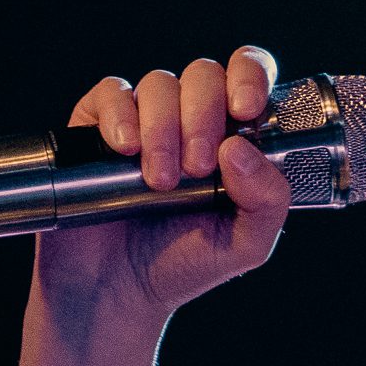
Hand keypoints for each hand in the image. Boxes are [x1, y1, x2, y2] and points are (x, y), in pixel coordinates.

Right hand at [35, 45, 292, 320]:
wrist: (117, 292)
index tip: (245, 110)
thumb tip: (241, 148)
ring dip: (163, 128)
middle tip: (197, 169)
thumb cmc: (184, 263)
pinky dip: (121, 115)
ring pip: (160, 84)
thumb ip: (267, 201)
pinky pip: (111, 94)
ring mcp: (144, 120)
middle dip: (204, 116)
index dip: (249, 75)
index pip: (249, 74)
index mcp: (235, 135)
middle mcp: (191, 119)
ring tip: (160, 182)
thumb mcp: (246, 244)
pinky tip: (125, 149)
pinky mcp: (98, 128)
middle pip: (204, 75)